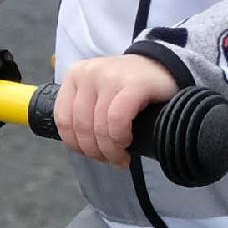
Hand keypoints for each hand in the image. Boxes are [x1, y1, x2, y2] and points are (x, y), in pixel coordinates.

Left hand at [54, 54, 177, 166]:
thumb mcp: (99, 94)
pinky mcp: (133, 84)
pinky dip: (120, 137)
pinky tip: (129, 141)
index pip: (63, 120)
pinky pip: (117, 120)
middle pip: (81, 127)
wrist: (164, 67)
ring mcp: (110, 76)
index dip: (77, 145)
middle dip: (96, 152)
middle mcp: (89, 73)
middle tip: (112, 159)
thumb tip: (79, 147)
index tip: (94, 154)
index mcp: (75, 75)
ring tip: (122, 157)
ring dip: (111, 150)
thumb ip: (84, 113)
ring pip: (99, 127)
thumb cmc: (130, 88)